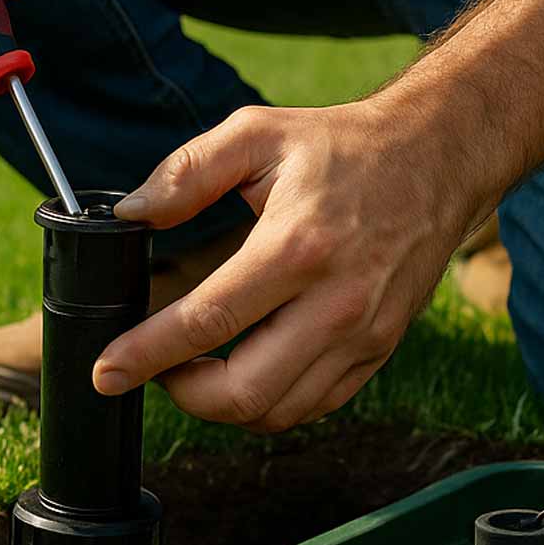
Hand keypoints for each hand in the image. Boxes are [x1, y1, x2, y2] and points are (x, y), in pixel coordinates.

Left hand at [93, 99, 486, 431]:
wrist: (438, 158)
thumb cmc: (343, 145)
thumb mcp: (257, 133)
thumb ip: (187, 171)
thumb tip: (131, 212)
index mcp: (296, 246)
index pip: (207, 322)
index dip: (146, 355)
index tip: (106, 371)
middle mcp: (335, 302)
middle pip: (244, 392)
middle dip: (183, 394)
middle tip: (154, 367)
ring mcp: (363, 334)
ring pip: (277, 411)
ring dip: (223, 404)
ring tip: (195, 368)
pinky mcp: (379, 350)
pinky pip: (313, 405)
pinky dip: (269, 402)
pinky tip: (245, 368)